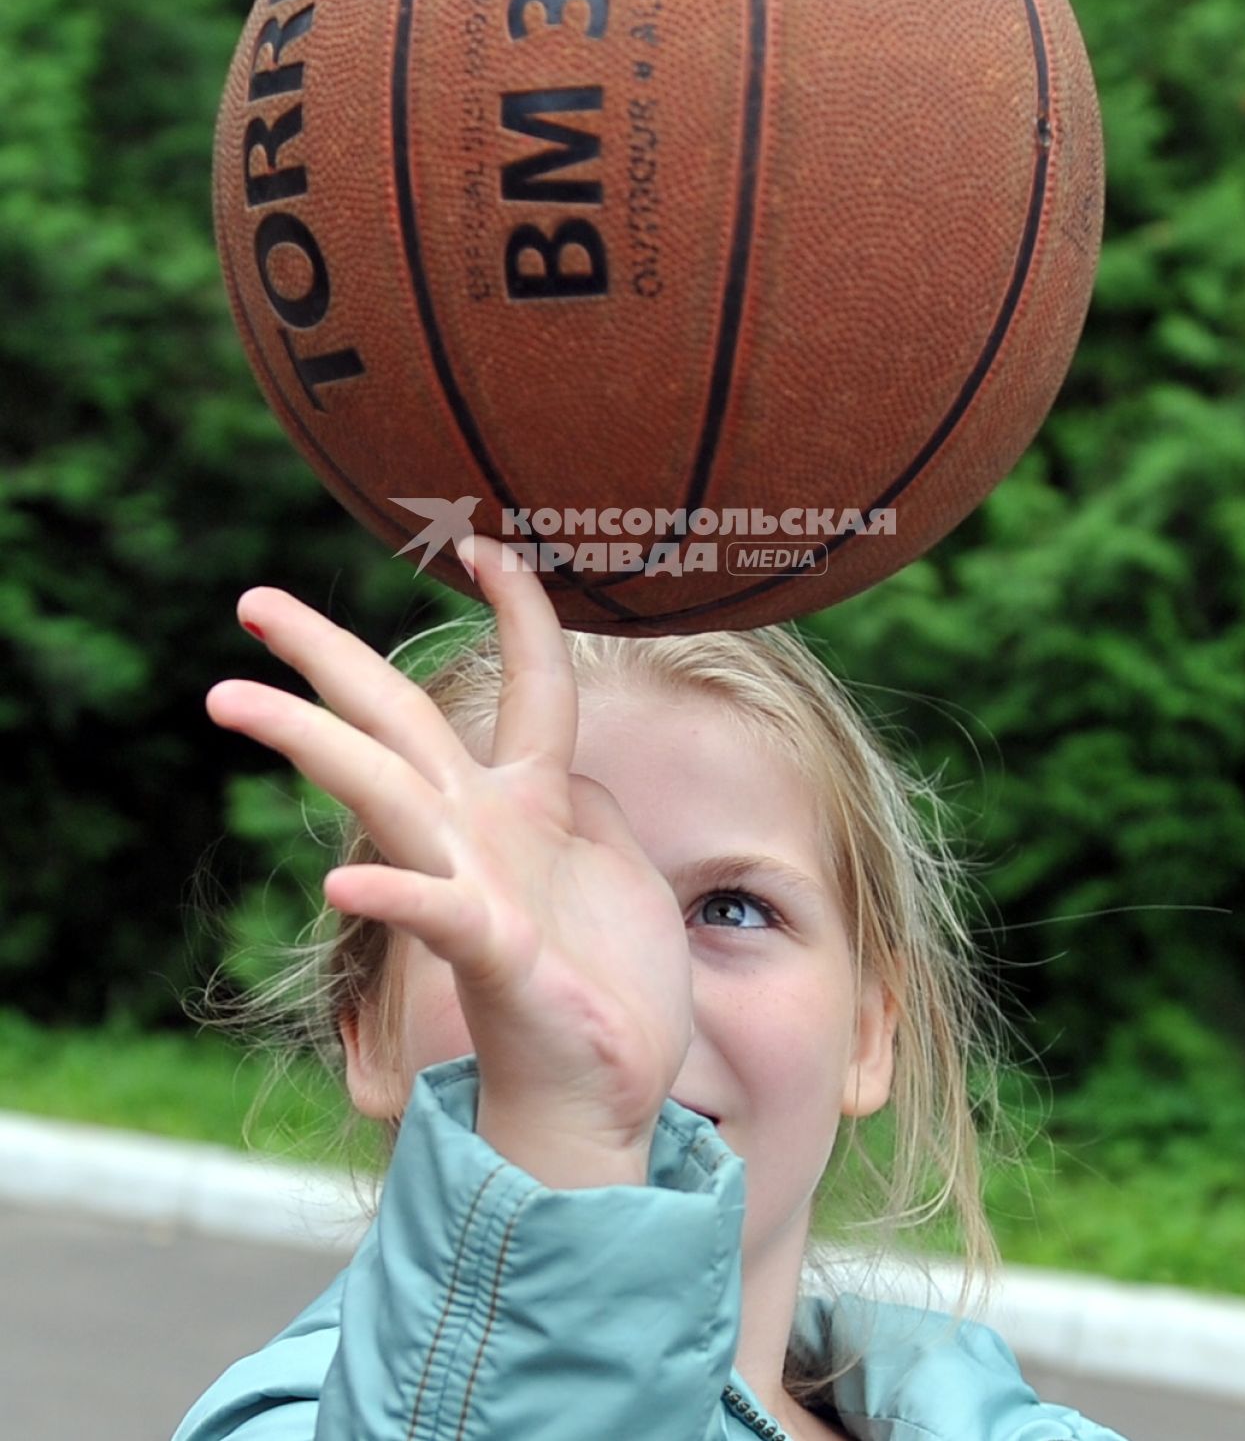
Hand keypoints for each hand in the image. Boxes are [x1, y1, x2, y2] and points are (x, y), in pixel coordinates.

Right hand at [206, 536, 694, 1183]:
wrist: (603, 1096)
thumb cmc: (612, 986)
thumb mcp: (619, 867)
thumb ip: (591, 806)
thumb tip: (583, 760)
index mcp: (535, 803)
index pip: (534, 681)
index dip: (519, 607)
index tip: (486, 544)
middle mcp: (489, 828)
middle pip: (400, 715)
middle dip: (328, 653)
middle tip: (250, 600)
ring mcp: (477, 882)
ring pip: (385, 788)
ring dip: (310, 741)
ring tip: (227, 696)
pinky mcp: (489, 949)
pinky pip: (435, 909)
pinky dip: (394, 891)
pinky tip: (345, 880)